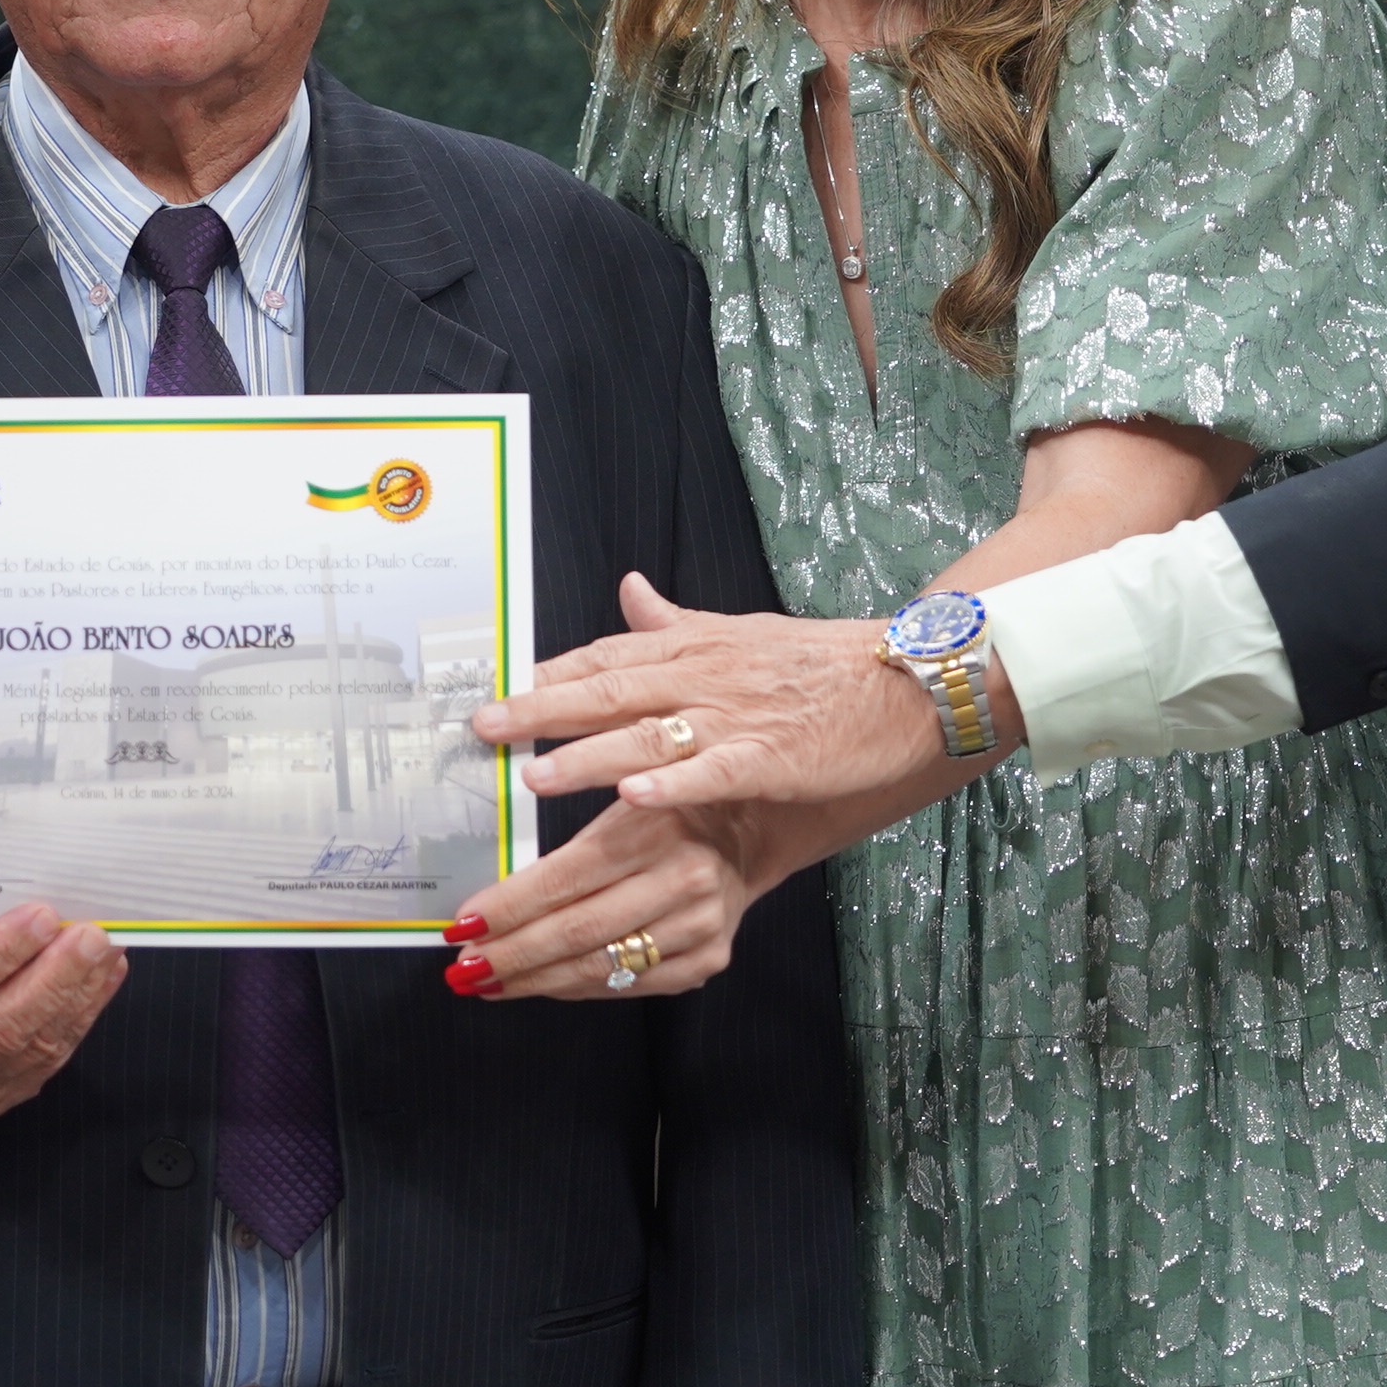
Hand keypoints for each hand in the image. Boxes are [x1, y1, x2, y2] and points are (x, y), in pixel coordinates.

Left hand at [440, 796, 772, 1000]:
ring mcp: (699, 925)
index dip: (507, 907)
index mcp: (653, 827)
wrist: (744, 832)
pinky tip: (542, 985)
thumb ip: (563, 853)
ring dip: (535, 979)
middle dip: (511, 953)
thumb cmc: (663, 813)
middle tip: (463, 968)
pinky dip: (578, 988)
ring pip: (600, 965)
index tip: (462, 925)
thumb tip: (487, 903)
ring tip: (489, 982)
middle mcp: (683, 878)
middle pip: (576, 930)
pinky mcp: (707, 958)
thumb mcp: (617, 808)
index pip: (562, 879)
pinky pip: (628, 985)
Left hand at [470, 572, 995, 813]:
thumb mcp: (738, 630)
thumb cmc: (819, 661)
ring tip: (533, 773)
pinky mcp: (773, 756)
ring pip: (648, 733)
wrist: (905, 676)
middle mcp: (704, 674)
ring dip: (588, 753)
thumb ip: (674, 620)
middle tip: (481, 727)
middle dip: (540, 708)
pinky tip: (634, 799)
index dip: (543, 674)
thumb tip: (627, 587)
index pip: (603, 655)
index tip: (489, 689)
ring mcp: (737, 716)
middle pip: (608, 688)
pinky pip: (714, 770)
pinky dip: (674, 784)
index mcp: (692, 645)